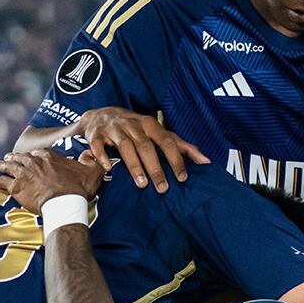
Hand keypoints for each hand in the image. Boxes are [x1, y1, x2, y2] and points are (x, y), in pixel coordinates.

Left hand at [0, 150, 104, 212]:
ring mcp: (23, 173)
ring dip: (1, 165)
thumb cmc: (79, 188)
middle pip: (20, 158)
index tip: (31, 156)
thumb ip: (91, 161)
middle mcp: (33, 162)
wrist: (65, 202)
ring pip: (8, 166)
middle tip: (9, 158)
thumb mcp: (92, 171)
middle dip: (14, 157)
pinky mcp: (15, 187)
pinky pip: (0, 182)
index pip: (38, 153)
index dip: (34, 155)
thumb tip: (91, 154)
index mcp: (49, 156)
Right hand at [77, 106, 208, 191]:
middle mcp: (134, 125)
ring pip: (126, 147)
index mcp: (151, 125)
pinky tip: (109, 169)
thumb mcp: (159, 132)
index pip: (167, 142)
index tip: (182, 178)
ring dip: (134, 166)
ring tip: (142, 184)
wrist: (101, 114)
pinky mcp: (96, 134)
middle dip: (156, 168)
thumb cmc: (136, 127)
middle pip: (147, 147)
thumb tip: (206, 161)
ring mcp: (115, 129)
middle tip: (163, 188)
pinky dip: (103, 157)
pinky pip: (98, 146)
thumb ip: (181, 146)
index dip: (176, 160)